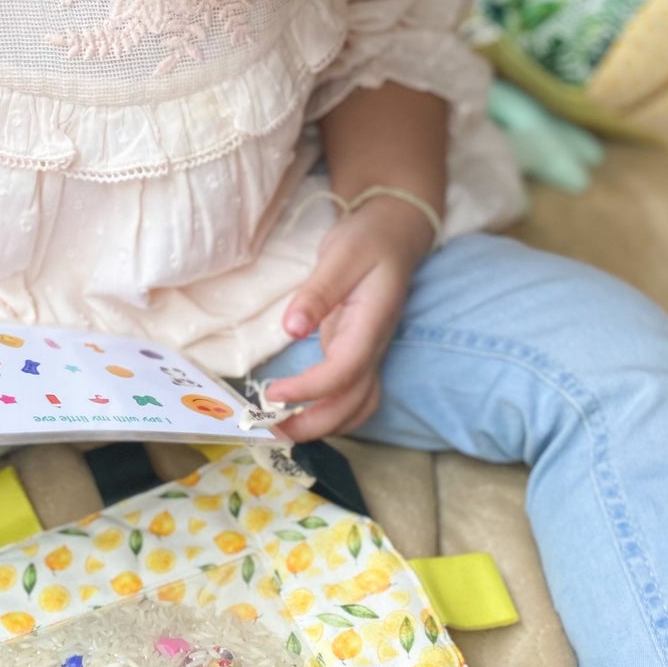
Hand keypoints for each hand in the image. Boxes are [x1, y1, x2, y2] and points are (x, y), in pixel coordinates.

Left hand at [266, 196, 433, 440]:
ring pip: (358, 406)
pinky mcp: (358, 353)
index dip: (309, 390)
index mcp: (370, 324)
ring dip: (325, 426)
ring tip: (284, 432)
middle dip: (315, 425)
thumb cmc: (368, 239)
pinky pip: (353, 397)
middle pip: (353, 403)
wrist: (396, 233)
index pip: (344, 372)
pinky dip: (333, 415)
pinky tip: (305, 417)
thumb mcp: (342, 254)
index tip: (272, 393)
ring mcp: (369, 353)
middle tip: (271, 433)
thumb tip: (292, 328)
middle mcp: (373, 346)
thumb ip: (318, 292)